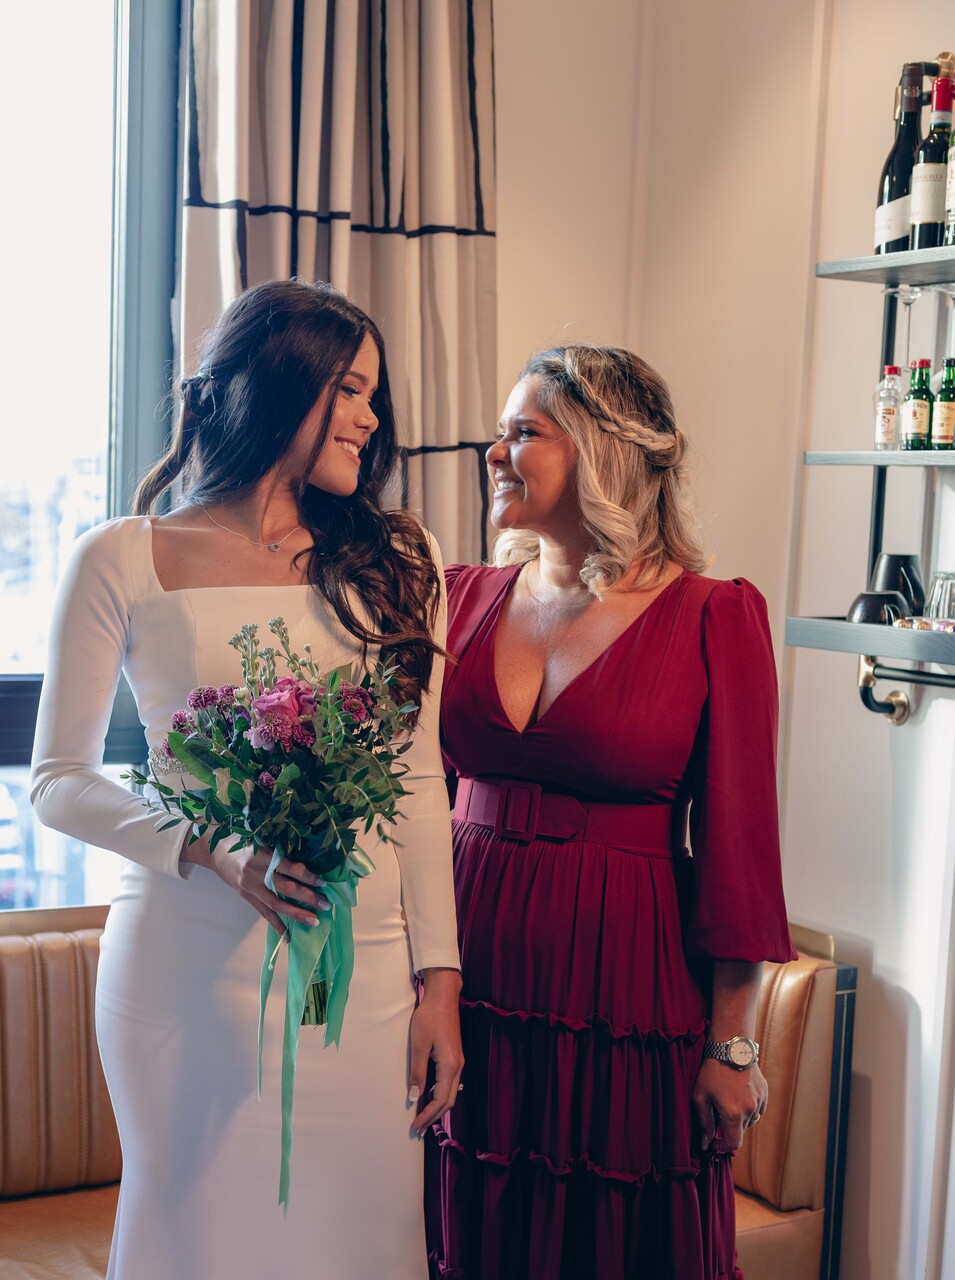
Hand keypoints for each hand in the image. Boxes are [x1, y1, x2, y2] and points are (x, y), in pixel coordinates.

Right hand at [182, 833, 329, 933]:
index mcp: (263, 855)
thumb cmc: (242, 840)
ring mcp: (250, 887)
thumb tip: (307, 862)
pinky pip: (264, 913)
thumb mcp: (261, 839)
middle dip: (307, 898)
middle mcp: (256, 873)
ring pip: (276, 904)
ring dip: (297, 914)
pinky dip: (276, 926)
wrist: (214, 850)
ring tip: (314, 921)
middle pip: (285, 888)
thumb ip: (279, 850)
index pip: (290, 868)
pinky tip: (288, 938)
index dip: (307, 876)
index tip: (323, 882)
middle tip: (326, 905)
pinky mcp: (246, 897)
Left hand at [407, 968, 463, 1135]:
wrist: (443, 997)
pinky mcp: (455, 1056)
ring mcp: (458, 1062)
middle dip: (434, 1116)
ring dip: (437, 1107)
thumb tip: (414, 1098)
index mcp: (450, 1066)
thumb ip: (417, 1073)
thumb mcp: (418, 1045)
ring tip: (422, 1117)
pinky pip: (450, 1083)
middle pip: (449, 1101)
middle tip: (418, 1129)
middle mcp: (458, 1067)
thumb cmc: (429, 1018)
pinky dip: (440, 1095)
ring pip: (451, 1093)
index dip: (428, 1115)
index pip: (440, 1100)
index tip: (415, 1126)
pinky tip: (429, 1097)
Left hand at [692, 1059, 767, 1153]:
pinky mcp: (764, 1092)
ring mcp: (759, 1101)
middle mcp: (750, 1110)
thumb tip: (705, 1145)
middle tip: (716, 1113)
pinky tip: (738, 1095)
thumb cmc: (711, 1071)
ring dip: (739, 1118)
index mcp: (733, 1114)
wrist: (730, 1047)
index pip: (733, 1144)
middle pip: (740, 1131)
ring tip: (727, 1100)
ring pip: (750, 1120)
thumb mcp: (700, 1097)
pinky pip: (758, 1109)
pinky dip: (749, 1108)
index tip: (713, 1142)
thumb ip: (704, 1124)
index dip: (722, 1146)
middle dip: (728, 1128)